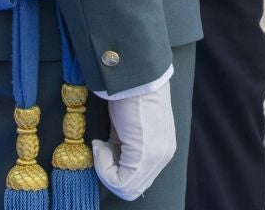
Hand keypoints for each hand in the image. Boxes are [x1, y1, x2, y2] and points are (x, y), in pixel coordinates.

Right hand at [93, 76, 176, 200]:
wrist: (134, 76)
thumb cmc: (128, 95)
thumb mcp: (129, 128)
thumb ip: (125, 148)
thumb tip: (109, 164)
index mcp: (162, 149)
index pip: (137, 181)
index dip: (114, 171)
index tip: (103, 146)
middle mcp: (164, 155)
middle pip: (133, 188)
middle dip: (109, 174)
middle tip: (100, 149)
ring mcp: (157, 156)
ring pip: (127, 188)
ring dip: (106, 170)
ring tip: (101, 144)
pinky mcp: (145, 155)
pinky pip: (122, 181)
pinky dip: (104, 168)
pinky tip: (100, 144)